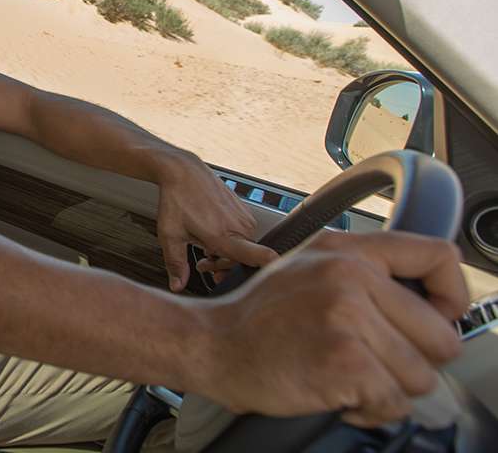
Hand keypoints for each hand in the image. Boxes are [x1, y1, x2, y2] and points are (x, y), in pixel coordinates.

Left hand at [154, 151, 276, 290]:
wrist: (184, 171)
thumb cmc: (177, 200)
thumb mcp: (170, 235)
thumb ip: (176, 264)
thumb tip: (178, 286)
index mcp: (225, 236)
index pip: (261, 257)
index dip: (269, 270)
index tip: (270, 279)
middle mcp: (240, 227)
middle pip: (243, 260)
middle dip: (222, 267)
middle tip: (203, 265)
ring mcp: (245, 218)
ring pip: (243, 247)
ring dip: (225, 254)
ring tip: (204, 252)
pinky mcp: (245, 211)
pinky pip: (243, 234)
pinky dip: (229, 241)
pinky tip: (212, 238)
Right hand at [196, 231, 466, 426]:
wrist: (210, 343)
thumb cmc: (258, 316)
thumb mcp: (308, 267)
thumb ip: (363, 271)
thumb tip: (426, 299)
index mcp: (347, 250)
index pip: (440, 257)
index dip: (450, 296)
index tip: (434, 318)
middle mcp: (351, 276)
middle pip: (442, 335)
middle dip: (416, 360)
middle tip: (376, 361)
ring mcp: (348, 317)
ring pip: (421, 376)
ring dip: (390, 389)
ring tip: (349, 376)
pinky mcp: (345, 360)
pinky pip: (395, 402)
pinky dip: (371, 410)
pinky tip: (340, 393)